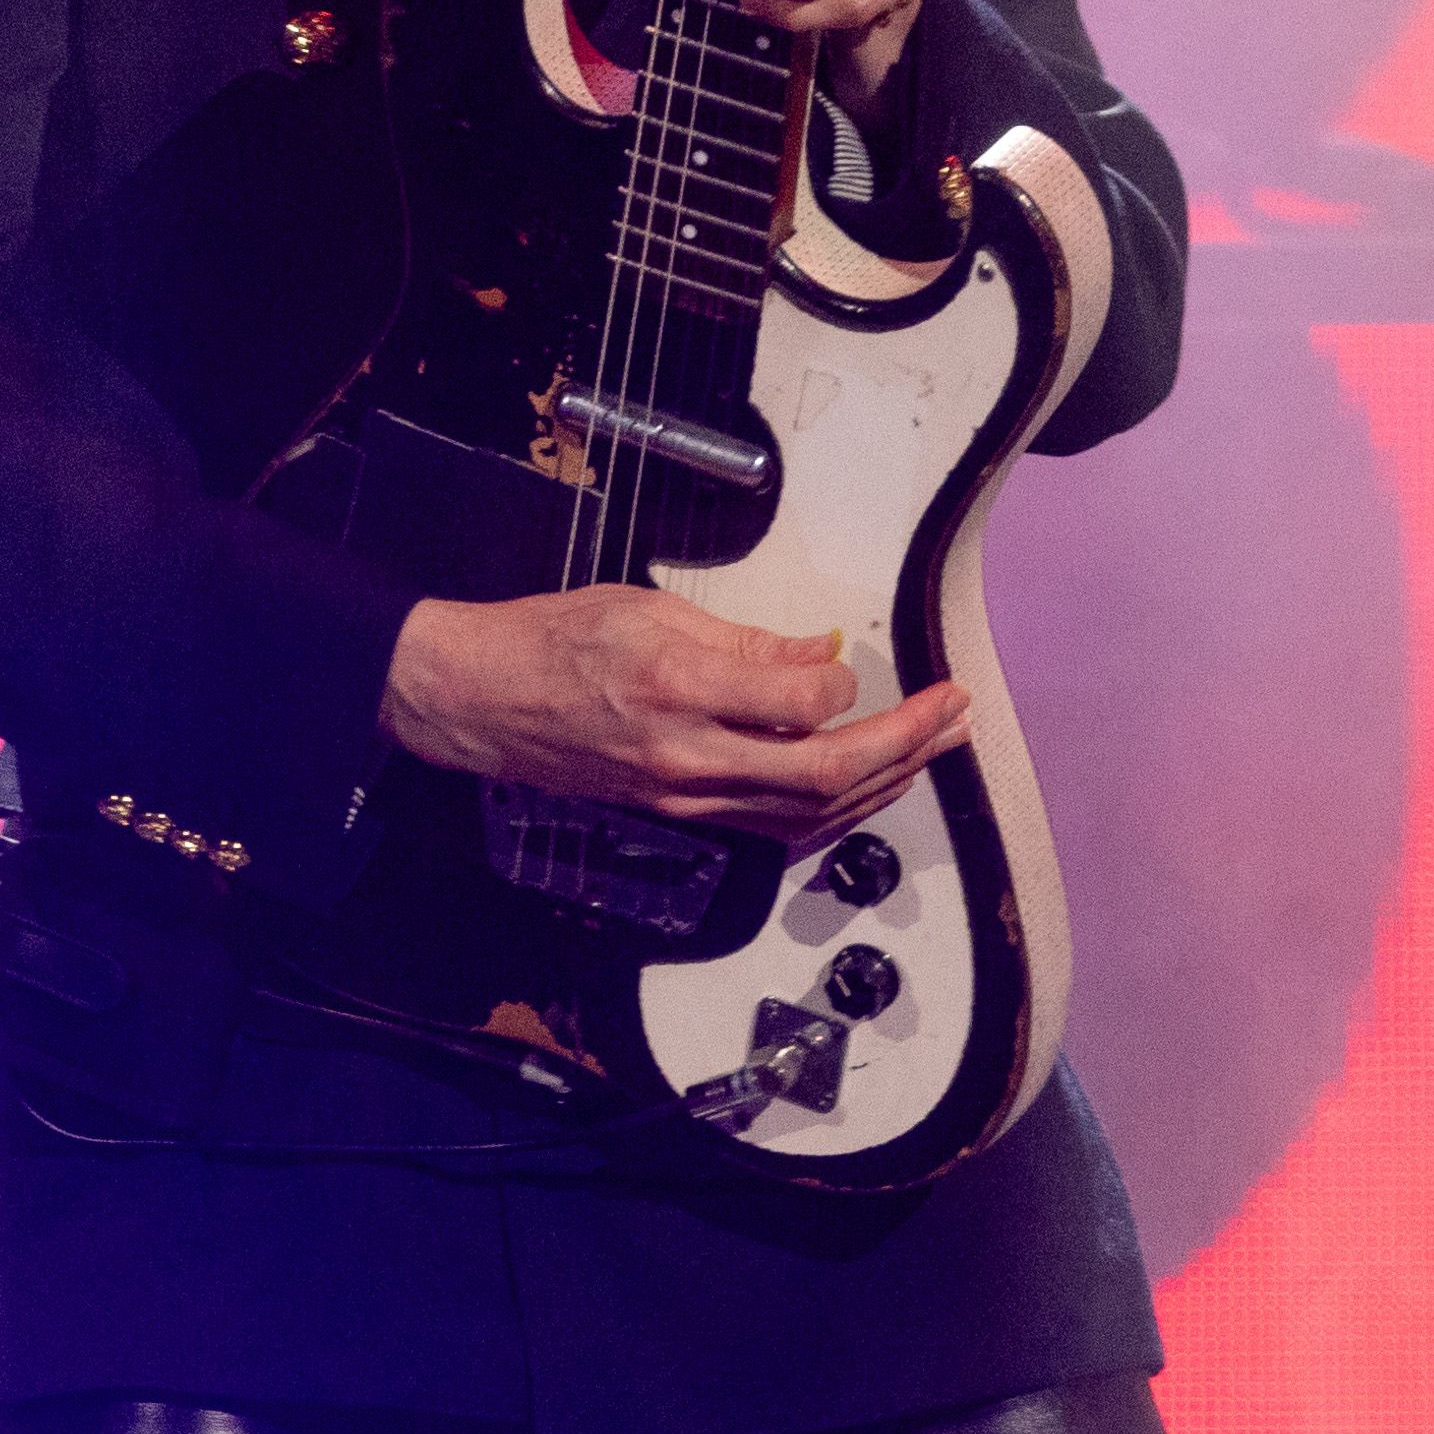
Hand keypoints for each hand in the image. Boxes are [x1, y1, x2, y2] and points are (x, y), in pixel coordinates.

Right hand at [381, 580, 970, 838]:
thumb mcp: (646, 607)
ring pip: (810, 812)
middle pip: (826, 774)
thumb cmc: (551, 639)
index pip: (801, 705)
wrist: (478, 699)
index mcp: (677, 686)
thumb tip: (818, 657)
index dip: (844, 686)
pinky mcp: (679, 817)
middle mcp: (686, 755)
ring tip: (934, 746)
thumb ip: (742, 639)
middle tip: (955, 711)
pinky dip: (834, 809)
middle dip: (907, 744)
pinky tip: (867, 785)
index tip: (848, 663)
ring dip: (886, 781)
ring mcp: (683, 797)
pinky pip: (775, 827)